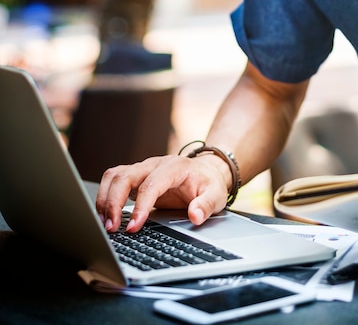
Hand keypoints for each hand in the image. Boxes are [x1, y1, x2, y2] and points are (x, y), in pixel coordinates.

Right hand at [95, 153, 231, 232]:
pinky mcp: (135, 177)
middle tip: (112, 228)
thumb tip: (195, 216)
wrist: (205, 172)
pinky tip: (105, 216)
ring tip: (105, 224)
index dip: (141, 205)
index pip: (152, 184)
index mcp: (175, 167)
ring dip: (105, 199)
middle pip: (126, 176)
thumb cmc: (208, 183)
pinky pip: (113, 181)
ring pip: (114, 176)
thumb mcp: (216, 194)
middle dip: (114, 202)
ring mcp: (143, 169)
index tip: (134, 226)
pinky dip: (105, 197)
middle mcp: (155, 164)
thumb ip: (206, 205)